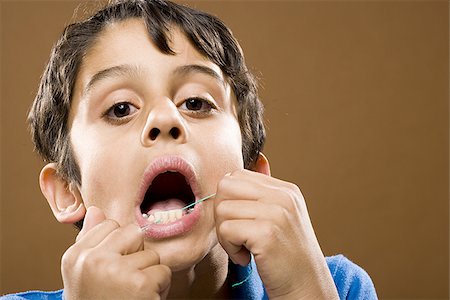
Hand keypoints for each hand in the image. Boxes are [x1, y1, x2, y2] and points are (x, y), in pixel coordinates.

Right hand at [61, 206, 170, 299]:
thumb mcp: (83, 272)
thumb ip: (91, 241)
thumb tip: (96, 210)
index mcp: (76, 255)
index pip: (110, 224)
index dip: (119, 246)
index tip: (112, 267)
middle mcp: (92, 260)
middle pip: (133, 233)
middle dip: (136, 255)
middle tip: (124, 281)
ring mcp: (116, 270)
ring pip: (151, 254)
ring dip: (149, 274)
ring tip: (133, 293)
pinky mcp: (139, 284)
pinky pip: (163, 270)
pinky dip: (159, 288)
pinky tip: (143, 299)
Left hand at [214, 170, 338, 298]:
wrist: (306, 289)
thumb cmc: (287, 257)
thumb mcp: (280, 217)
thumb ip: (264, 191)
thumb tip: (258, 158)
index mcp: (285, 190)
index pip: (237, 176)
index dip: (229, 200)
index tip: (241, 223)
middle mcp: (283, 196)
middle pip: (225, 186)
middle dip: (222, 213)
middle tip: (237, 235)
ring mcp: (277, 213)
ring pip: (222, 209)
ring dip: (225, 235)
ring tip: (244, 248)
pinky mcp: (267, 233)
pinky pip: (225, 230)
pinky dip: (230, 248)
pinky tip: (247, 258)